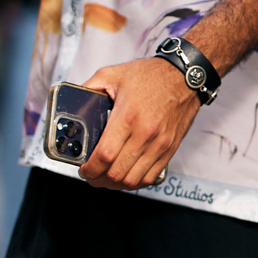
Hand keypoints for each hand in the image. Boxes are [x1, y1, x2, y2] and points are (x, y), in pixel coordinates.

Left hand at [79, 58, 200, 190]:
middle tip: (90, 174)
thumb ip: (89, 88)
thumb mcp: (113, 74)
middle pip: (117, 172)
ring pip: (133, 180)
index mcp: (127, 116)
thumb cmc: (151, 75)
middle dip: (98, 179)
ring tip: (105, 177)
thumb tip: (74, 102)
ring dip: (115, 183)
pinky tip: (125, 175)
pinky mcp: (169, 149)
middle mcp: (145, 134)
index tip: (83, 168)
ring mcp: (160, 144)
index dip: (89, 168)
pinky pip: (150, 177)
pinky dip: (135, 182)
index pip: (105, 155)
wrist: (184, 77)